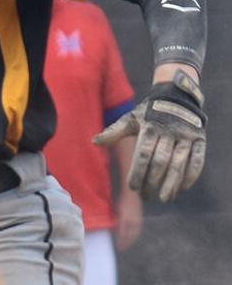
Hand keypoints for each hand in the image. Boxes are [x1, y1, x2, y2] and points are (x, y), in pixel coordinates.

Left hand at [94, 71, 205, 201]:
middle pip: (161, 161)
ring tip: (164, 198)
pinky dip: (191, 175)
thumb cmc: (149, 113)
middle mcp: (169, 131)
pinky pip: (197, 160)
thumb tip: (94, 141)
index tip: (133, 187)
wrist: (177, 97)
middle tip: (146, 196)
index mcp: (150, 127)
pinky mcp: (200, 140)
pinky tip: (182, 188)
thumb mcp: (130, 118)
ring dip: (172, 183)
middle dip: (153, 181)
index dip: (138, 171)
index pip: (143, 154)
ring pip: (179, 163)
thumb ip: (114, 132)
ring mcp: (186, 136)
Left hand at [114, 191, 142, 250]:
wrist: (132, 194)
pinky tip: (132, 237)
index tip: (118, 246)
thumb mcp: (116, 210)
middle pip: (130, 235)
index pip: (122, 233)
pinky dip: (135, 235)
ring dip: (131, 240)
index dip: (120, 241)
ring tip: (127, 244)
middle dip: (126, 243)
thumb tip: (114, 228)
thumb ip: (116, 220)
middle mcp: (132, 221)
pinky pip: (138, 229)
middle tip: (122, 248)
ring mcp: (137, 220)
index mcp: (125, 219)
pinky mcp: (140, 219)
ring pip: (135, 233)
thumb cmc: (121, 201)